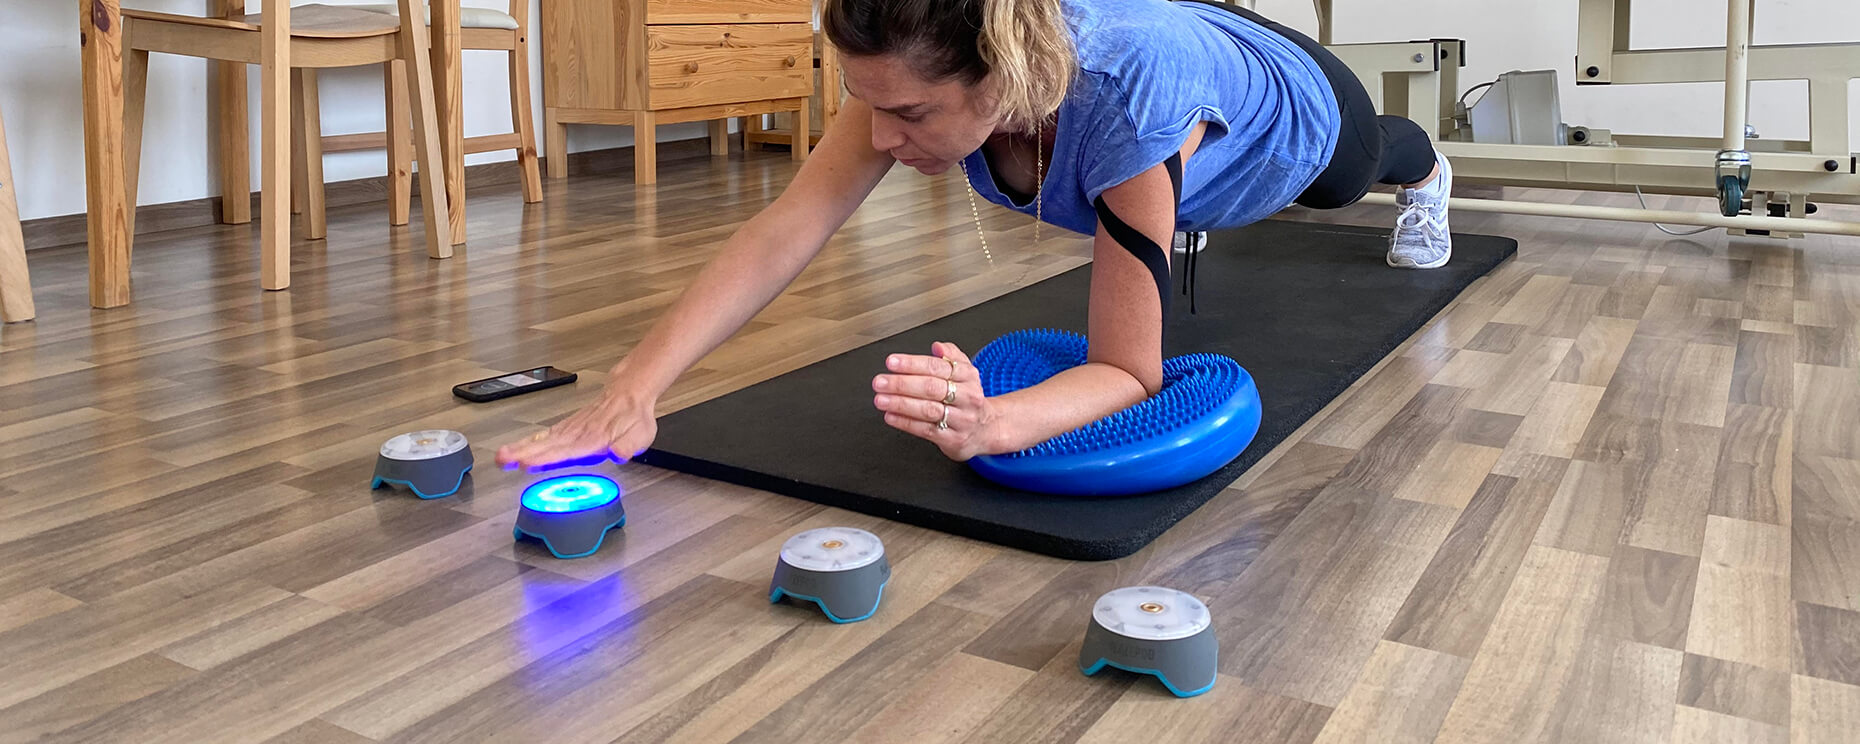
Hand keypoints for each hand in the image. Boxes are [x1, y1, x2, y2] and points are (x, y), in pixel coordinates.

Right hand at [495, 390, 657, 472]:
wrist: (629, 392)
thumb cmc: (633, 416)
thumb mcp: (641, 434)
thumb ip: (628, 445)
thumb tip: (619, 453)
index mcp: (594, 439)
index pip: (566, 451)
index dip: (546, 458)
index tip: (527, 462)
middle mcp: (579, 433)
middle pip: (547, 445)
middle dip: (523, 453)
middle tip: (502, 460)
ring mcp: (571, 429)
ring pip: (542, 440)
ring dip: (520, 448)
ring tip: (501, 457)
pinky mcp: (567, 427)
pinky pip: (545, 435)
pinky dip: (529, 442)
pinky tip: (516, 448)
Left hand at [872, 342, 1001, 460]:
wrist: (986, 430)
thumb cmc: (967, 399)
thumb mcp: (965, 373)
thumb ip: (951, 356)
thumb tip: (938, 347)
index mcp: (968, 377)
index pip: (938, 367)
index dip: (912, 364)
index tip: (892, 362)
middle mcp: (967, 397)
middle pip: (932, 388)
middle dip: (902, 384)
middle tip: (880, 382)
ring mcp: (961, 420)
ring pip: (928, 410)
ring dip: (901, 404)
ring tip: (881, 399)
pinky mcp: (953, 439)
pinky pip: (926, 430)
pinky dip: (905, 423)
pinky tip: (890, 416)